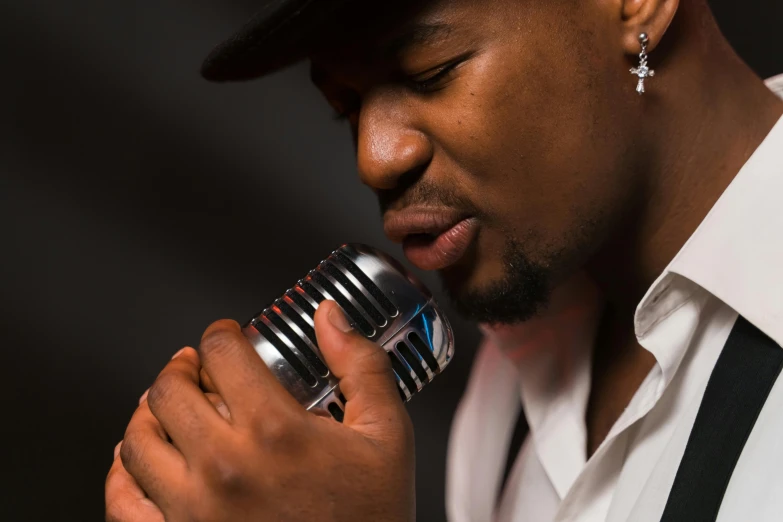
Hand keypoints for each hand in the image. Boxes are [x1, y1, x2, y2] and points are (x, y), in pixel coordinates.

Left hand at [105, 301, 414, 521]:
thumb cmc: (371, 518)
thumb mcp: (387, 436)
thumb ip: (361, 367)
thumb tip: (330, 318)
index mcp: (275, 431)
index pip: (223, 353)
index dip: (222, 333)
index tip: (227, 335)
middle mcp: (225, 468)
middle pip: (170, 390)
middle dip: (182, 367)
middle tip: (195, 366)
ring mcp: (193, 510)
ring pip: (136, 441)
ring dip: (147, 412)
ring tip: (166, 405)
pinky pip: (123, 503)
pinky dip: (121, 473)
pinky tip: (137, 459)